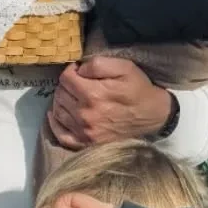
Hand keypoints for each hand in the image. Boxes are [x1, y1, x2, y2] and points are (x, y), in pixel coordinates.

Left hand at [48, 56, 172, 149]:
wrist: (153, 115)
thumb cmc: (138, 89)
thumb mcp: (124, 67)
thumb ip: (97, 64)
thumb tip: (78, 69)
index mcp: (93, 95)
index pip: (65, 78)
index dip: (71, 70)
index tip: (79, 71)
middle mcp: (85, 115)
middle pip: (60, 94)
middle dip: (66, 85)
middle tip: (77, 83)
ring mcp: (84, 132)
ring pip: (58, 111)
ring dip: (61, 101)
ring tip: (72, 96)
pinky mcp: (86, 143)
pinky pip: (61, 135)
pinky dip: (55, 124)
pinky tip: (56, 115)